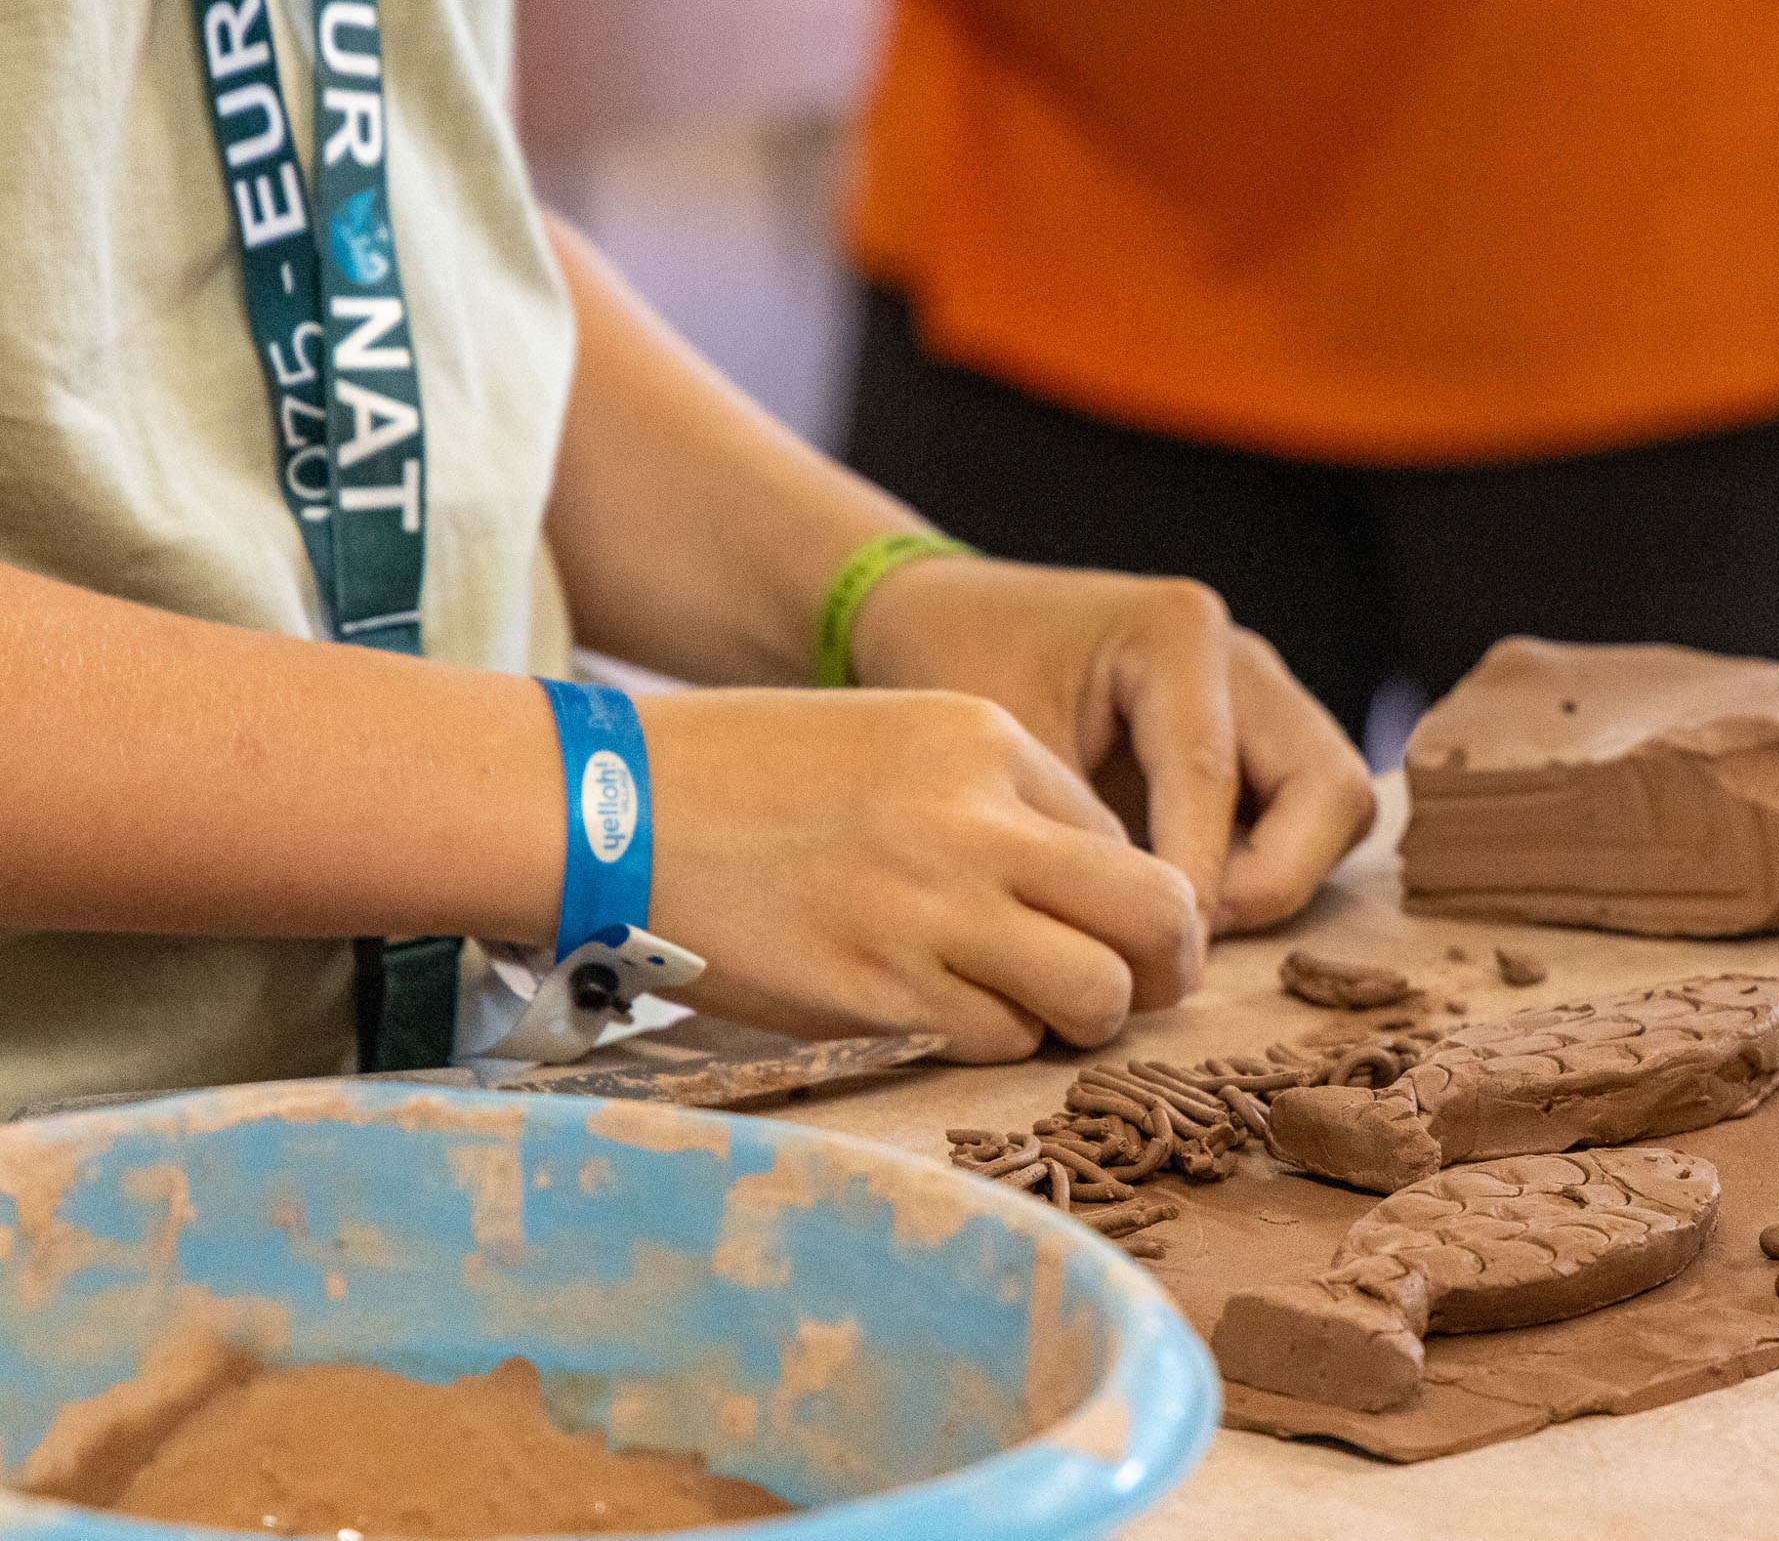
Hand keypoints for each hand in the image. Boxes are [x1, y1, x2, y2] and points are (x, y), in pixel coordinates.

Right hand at [637, 687, 1201, 1061]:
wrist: (611, 807)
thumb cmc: (746, 773)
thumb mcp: (892, 739)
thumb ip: (993, 800)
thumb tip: (1080, 891)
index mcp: (986, 739)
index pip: (1127, 839)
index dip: (1123, 898)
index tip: (1090, 926)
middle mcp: (979, 821)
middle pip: (1157, 914)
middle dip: (1164, 965)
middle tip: (1134, 989)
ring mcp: (933, 910)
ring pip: (1096, 993)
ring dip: (1081, 1017)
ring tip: (1033, 1011)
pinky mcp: (880, 991)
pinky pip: (998, 1040)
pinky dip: (993, 1042)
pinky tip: (942, 1015)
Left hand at [849, 557, 1376, 966]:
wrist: (943, 616)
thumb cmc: (961, 666)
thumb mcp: (1001, 746)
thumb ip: (1073, 831)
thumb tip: (1128, 938)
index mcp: (1176, 632)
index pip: (1215, 776)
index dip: (1197, 882)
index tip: (1161, 956)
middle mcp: (1241, 658)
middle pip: (1329, 788)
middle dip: (1272, 881)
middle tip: (1185, 938)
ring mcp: (1263, 695)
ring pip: (1333, 805)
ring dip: (1274, 877)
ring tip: (1178, 920)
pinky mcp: (1259, 737)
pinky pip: (1304, 815)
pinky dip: (1262, 867)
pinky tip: (1178, 898)